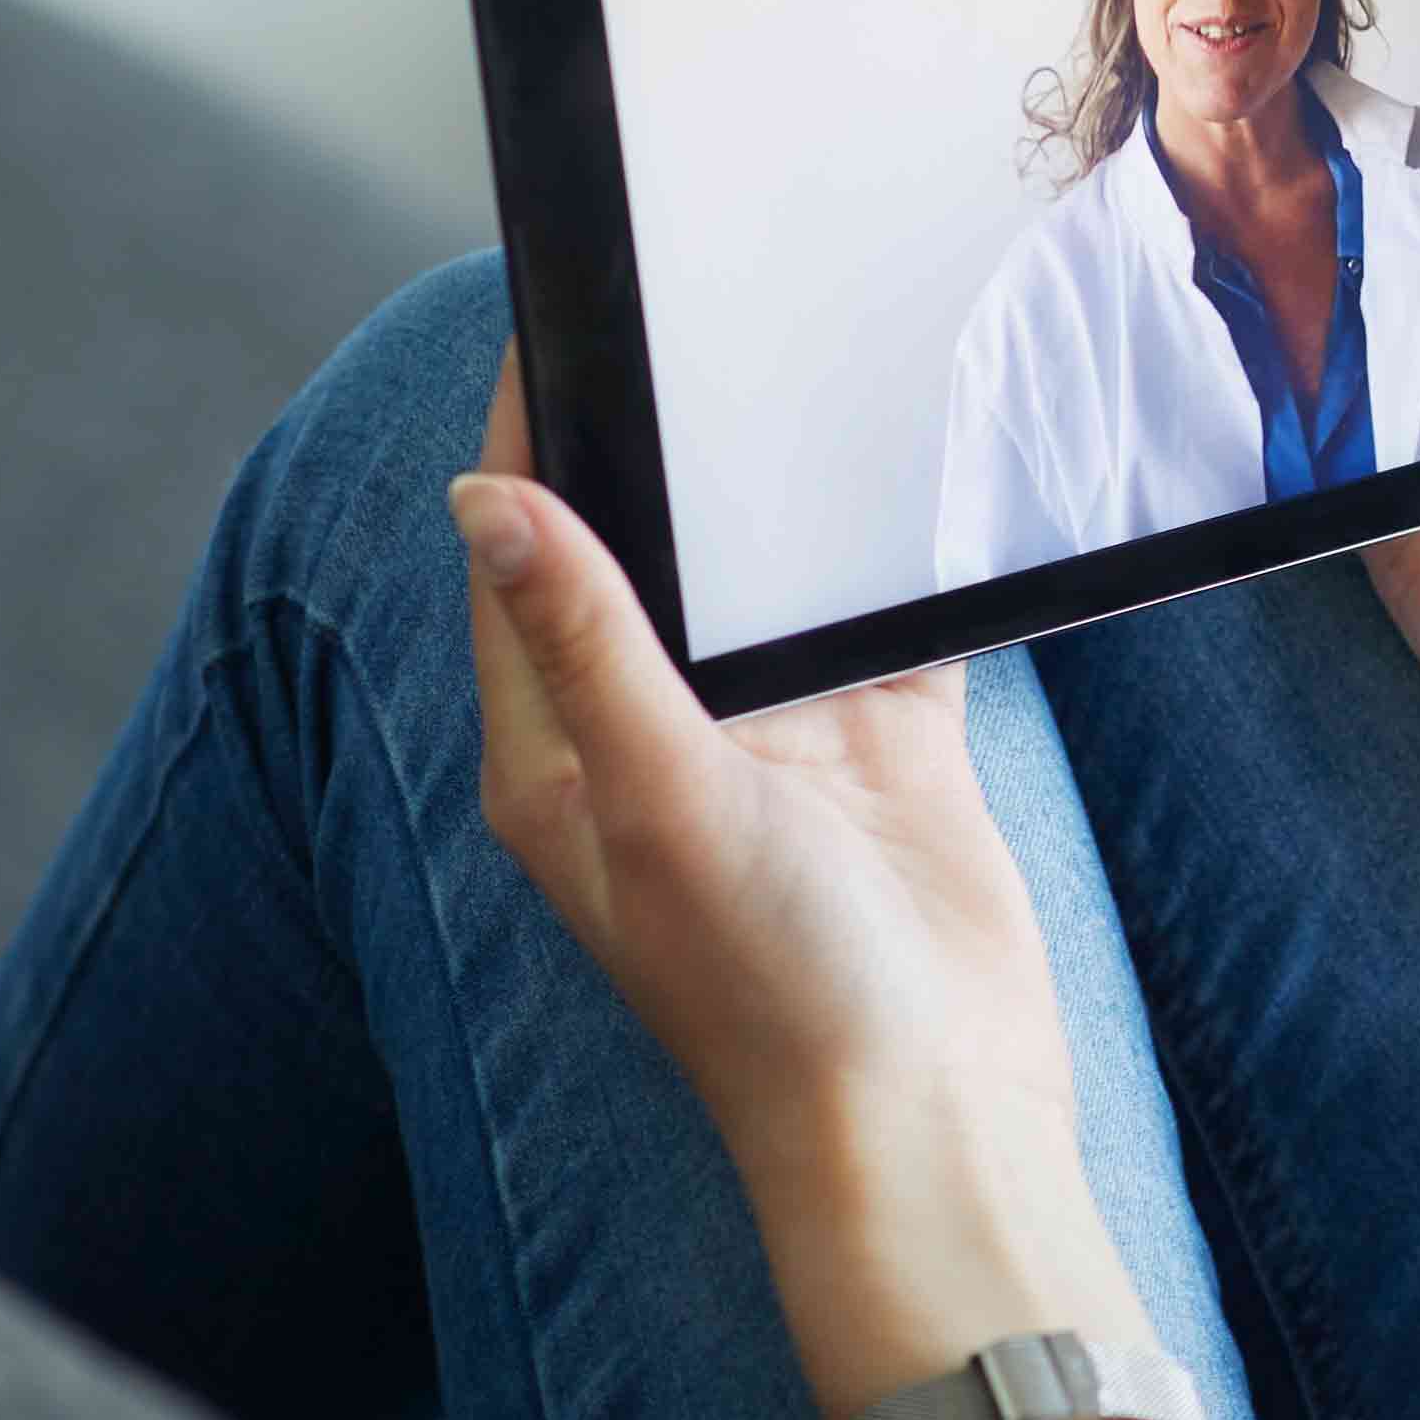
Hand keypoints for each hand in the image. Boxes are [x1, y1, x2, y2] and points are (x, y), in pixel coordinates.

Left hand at [441, 328, 1075, 1192]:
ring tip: (790, 349)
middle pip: (638, 550)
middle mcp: (657, 738)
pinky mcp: (883, 750)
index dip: (525, 435)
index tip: (554, 314)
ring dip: (775, 492)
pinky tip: (914, 472)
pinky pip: (882, 620)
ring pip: (761, 576)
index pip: (515, 558)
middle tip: (684, 304)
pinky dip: (894, 558)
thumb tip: (482, 497)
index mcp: (560, 755)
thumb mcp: (660, 798)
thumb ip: (586, 642)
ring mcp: (776, 742)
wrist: (937, 1115)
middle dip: (655, 442)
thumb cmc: (774, 993)